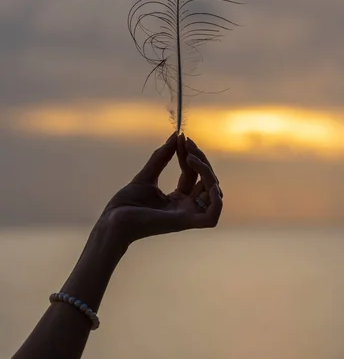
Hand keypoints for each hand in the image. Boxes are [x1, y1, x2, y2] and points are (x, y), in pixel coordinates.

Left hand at [99, 133, 222, 250]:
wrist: (112, 220)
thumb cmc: (126, 204)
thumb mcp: (147, 175)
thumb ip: (162, 157)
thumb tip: (175, 135)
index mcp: (177, 199)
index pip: (193, 174)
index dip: (191, 155)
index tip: (182, 138)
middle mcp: (185, 208)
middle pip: (207, 182)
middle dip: (200, 159)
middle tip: (186, 143)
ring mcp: (186, 216)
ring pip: (214, 195)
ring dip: (208, 173)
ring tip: (190, 158)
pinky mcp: (185, 223)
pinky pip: (212, 216)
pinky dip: (216, 198)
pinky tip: (205, 179)